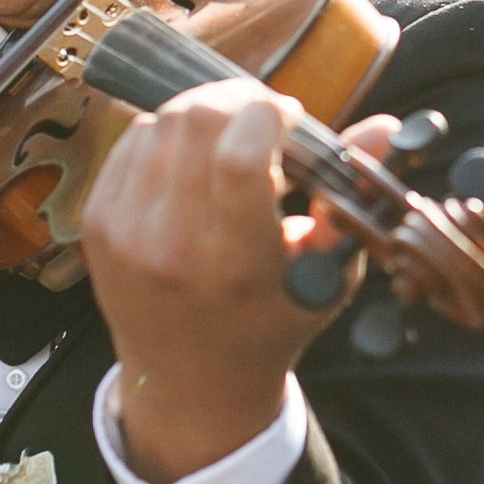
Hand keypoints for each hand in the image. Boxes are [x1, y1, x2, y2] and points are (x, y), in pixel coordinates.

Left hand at [86, 79, 381, 483]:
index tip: (288, 117)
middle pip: (198, 121)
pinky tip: (193, 161)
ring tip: (230, 140)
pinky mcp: (97, 223)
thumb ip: (349, 197)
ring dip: (204, 114)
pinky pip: (131, 141)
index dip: (268, 113)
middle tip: (262, 117)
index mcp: (237, 265)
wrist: (190, 383)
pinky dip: (167, 134)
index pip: (240, 157)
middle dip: (239, 101)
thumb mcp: (325, 273)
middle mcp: (173, 248)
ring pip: (162, 121)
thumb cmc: (271, 323)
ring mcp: (126, 234)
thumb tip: (387, 127)